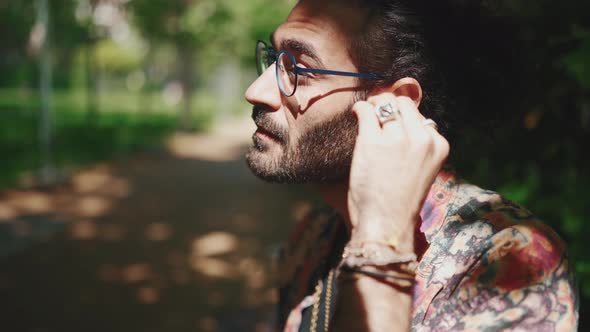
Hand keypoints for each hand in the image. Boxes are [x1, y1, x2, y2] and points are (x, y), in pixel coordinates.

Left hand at [347, 91, 449, 250]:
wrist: (386, 224)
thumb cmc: (399, 202)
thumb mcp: (421, 170)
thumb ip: (416, 146)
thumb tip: (399, 120)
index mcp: (438, 145)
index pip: (420, 116)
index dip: (403, 116)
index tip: (392, 121)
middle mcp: (421, 138)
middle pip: (403, 104)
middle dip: (388, 104)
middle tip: (376, 111)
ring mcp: (397, 138)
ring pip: (385, 104)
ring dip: (374, 105)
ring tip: (366, 113)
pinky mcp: (372, 141)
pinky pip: (365, 111)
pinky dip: (360, 109)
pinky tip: (356, 114)